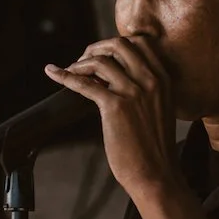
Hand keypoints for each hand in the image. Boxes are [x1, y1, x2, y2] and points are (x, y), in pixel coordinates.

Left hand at [45, 36, 179, 197]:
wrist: (157, 174)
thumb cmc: (155, 148)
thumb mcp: (159, 109)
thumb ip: (146, 90)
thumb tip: (115, 79)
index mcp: (163, 79)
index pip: (139, 43)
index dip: (115, 45)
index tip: (103, 55)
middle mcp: (150, 80)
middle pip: (119, 44)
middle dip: (97, 48)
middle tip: (84, 61)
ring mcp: (133, 92)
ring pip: (101, 60)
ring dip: (81, 63)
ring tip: (72, 72)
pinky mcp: (115, 106)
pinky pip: (85, 83)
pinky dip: (66, 76)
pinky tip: (55, 73)